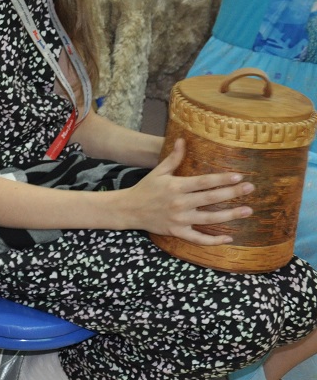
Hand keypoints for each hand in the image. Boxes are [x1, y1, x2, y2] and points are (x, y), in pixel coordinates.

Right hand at [127, 139, 253, 244]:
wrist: (129, 209)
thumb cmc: (146, 188)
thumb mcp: (158, 171)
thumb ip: (173, 158)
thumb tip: (181, 139)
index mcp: (176, 186)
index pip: (203, 182)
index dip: (221, 179)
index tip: (238, 176)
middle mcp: (179, 203)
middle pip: (210, 198)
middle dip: (232, 193)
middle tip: (250, 188)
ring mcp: (179, 219)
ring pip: (209, 219)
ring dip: (230, 215)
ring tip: (247, 210)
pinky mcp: (177, 231)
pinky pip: (198, 238)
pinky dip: (213, 240)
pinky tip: (228, 238)